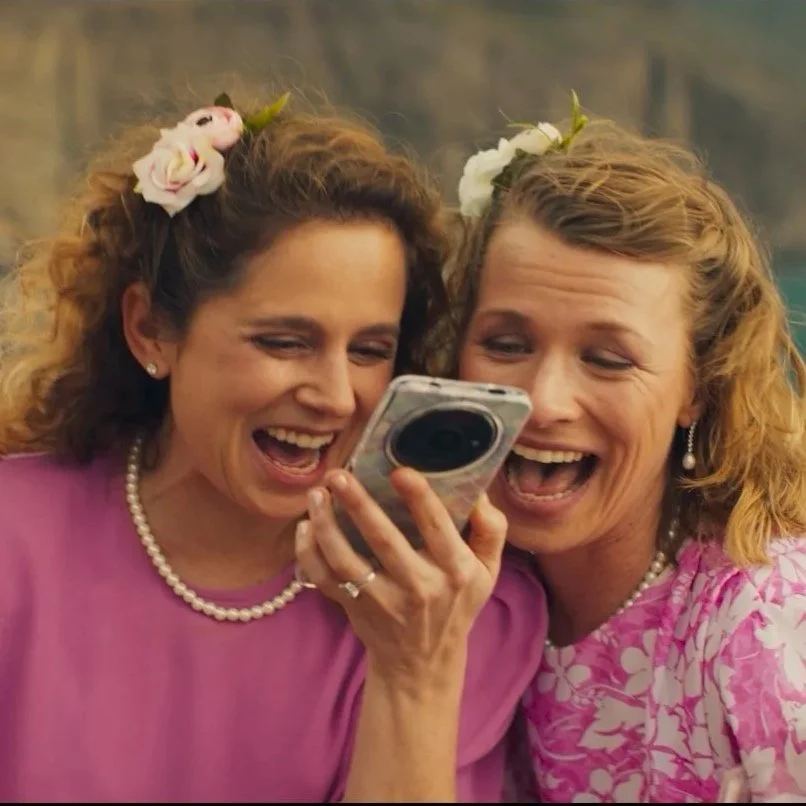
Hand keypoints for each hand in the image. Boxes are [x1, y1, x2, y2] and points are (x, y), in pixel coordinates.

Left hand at [294, 467, 507, 684]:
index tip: (399, 471)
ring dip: (326, 524)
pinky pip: (325, 580)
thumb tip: (479, 493)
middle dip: (359, 503)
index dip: (418, 497)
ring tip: (317, 494)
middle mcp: (419, 586)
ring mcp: (383, 600)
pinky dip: (309, 555)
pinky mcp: (356, 608)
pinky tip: (305, 527)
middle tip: (339, 475)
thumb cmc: (456, 604)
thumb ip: (491, 531)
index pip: (437, 527)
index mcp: (455, 570)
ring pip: (346, 559)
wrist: (423, 663)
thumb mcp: (487, 572)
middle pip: (383, 539)